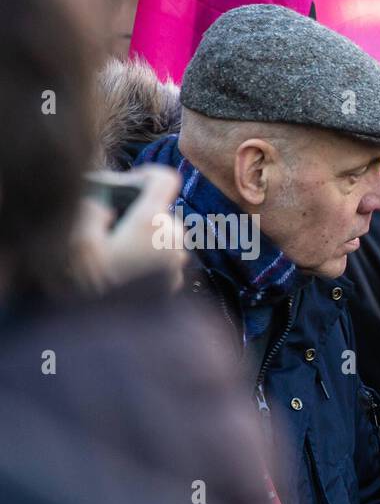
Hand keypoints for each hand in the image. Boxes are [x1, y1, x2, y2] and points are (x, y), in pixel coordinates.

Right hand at [70, 165, 184, 294]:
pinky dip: (151, 257)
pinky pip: (167, 259)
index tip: (132, 180)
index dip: (148, 172)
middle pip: (164, 210)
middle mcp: (173, 240)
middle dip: (141, 210)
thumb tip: (105, 206)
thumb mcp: (78, 238)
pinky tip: (126, 270)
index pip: (166, 179)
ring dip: (146, 235)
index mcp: (152, 222)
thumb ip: (92, 209)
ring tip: (117, 250)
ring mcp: (177, 264)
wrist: (104, 331)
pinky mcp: (176, 283)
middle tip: (113, 221)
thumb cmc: (86, 281)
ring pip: (167, 235)